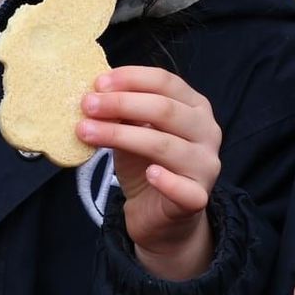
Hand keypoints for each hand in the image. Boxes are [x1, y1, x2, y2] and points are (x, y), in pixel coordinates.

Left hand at [78, 65, 221, 280]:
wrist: (158, 215)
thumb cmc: (147, 164)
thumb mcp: (134, 131)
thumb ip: (124, 113)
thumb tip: (95, 94)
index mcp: (195, 106)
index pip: (166, 82)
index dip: (131, 79)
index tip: (98, 83)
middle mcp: (207, 131)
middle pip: (166, 110)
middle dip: (121, 104)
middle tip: (87, 106)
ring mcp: (206, 165)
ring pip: (165, 145)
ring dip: (121, 136)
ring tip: (87, 133)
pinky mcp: (198, 198)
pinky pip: (185, 189)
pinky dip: (167, 180)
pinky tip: (149, 173)